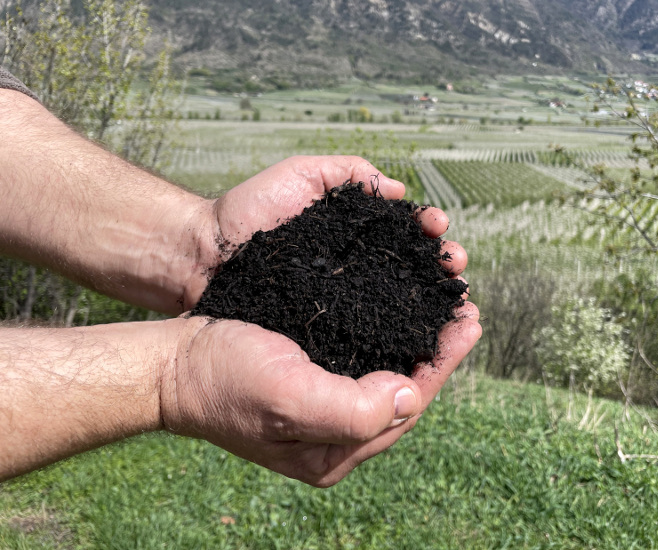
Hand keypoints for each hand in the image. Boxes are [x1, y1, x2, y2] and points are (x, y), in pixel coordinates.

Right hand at [162, 300, 480, 486]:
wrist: (173, 361)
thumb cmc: (222, 379)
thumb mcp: (286, 398)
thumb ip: (352, 409)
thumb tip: (410, 392)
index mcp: (333, 452)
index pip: (406, 409)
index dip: (443, 365)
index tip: (469, 323)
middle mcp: (333, 434)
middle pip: (403, 392)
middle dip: (437, 351)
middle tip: (465, 310)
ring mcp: (322, 406)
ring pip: (386, 372)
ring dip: (417, 339)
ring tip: (442, 304)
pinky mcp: (311, 377)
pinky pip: (363, 357)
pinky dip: (387, 331)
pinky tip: (398, 307)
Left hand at [181, 155, 467, 308]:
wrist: (203, 253)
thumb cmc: (249, 211)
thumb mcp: (302, 175)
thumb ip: (348, 172)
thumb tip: (398, 191)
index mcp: (354, 238)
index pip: (403, 237)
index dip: (427, 233)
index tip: (440, 229)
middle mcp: (353, 273)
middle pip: (409, 274)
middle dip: (437, 266)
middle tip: (454, 264)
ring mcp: (341, 306)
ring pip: (397, 308)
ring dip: (429, 303)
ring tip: (452, 296)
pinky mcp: (325, 335)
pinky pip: (368, 338)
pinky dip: (398, 335)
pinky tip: (421, 332)